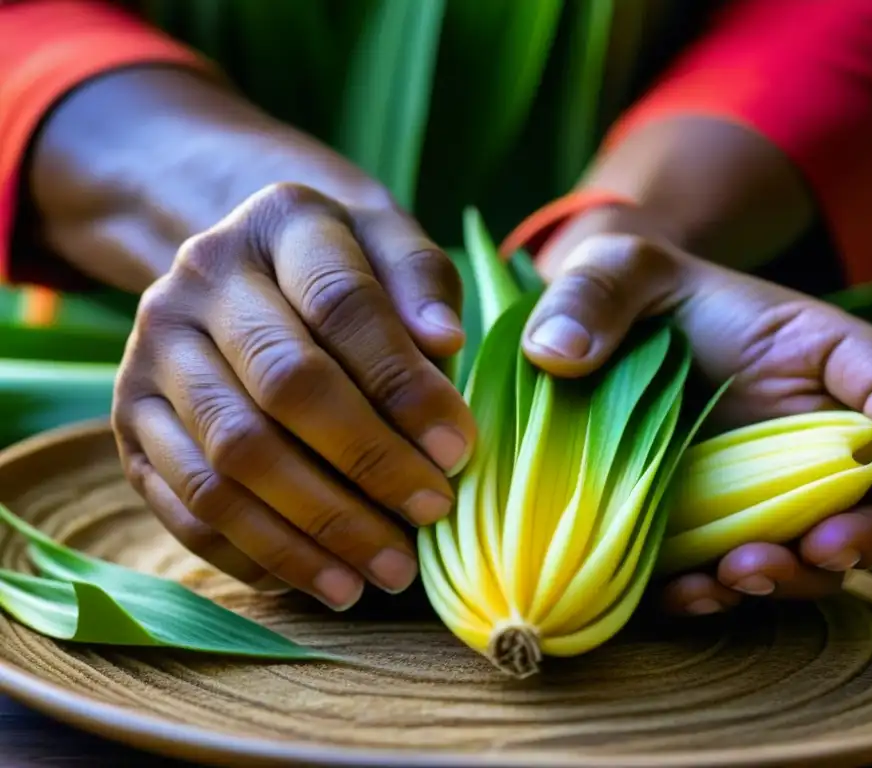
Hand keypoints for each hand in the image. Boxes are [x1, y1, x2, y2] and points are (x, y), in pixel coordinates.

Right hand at [114, 181, 475, 609]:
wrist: (245, 262)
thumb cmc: (345, 263)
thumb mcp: (392, 244)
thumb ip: (422, 284)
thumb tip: (443, 344)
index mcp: (280, 223)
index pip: (343, 305)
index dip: (404, 385)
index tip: (458, 450)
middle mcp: (200, 280)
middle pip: (283, 388)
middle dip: (367, 464)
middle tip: (430, 515)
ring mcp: (152, 352)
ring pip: (229, 461)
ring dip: (313, 531)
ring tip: (384, 574)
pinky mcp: (128, 419)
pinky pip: (185, 505)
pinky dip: (256, 554)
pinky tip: (321, 579)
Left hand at [523, 205, 871, 614]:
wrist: (600, 343)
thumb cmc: (630, 293)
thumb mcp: (616, 270)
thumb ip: (594, 297)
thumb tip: (557, 353)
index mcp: (816, 354)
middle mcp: (808, 429)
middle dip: (861, 536)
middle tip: (813, 551)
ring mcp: (767, 486)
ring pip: (814, 549)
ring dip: (790, 576)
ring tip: (732, 576)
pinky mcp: (718, 523)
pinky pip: (738, 570)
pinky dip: (720, 592)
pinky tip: (684, 593)